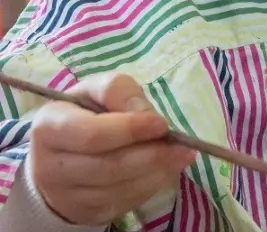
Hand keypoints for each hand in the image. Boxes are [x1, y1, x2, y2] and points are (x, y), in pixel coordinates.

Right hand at [29, 72, 195, 225]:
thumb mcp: (97, 90)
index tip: (162, 124)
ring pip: (118, 188)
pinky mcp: (85, 211)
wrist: (63, 153)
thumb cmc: (86, 114)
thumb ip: (120, 92)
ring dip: (157, 172)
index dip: (130, 130)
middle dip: (151, 155)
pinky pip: (124, 202)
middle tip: (181, 145)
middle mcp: (50, 166)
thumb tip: (147, 115)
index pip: (92, 135)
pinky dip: (152, 186)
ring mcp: (66, 195)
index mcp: (49, 127)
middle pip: (108, 166)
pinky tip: (168, 170)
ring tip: (182, 155)